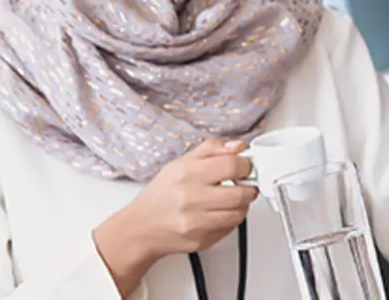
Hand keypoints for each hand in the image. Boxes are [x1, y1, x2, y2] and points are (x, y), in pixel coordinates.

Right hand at [92, 138, 258, 294]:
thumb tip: (238, 146)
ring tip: (231, 199)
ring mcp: (196, 223)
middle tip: (244, 184)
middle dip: (249, 187)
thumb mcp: (179, 164)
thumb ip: (211, 150)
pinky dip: (231, 220)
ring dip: (241, 205)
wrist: (140, 229)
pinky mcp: (201, 241)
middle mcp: (190, 199)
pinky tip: (219, 213)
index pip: (232, 166)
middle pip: (241, 193)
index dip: (246, 165)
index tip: (245, 167)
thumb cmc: (160, 196)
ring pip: (239, 213)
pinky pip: (230, 229)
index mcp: (186, 174)